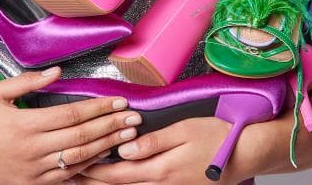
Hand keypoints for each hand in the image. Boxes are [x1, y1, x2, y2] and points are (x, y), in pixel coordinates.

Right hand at [0, 67, 142, 184]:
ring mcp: (34, 170)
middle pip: (81, 136)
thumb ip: (27, 81)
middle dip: (111, 126)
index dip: (98, 108)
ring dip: (107, 146)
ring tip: (127, 136)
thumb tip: (57, 72)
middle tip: (134, 118)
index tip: (118, 101)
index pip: (71, 115)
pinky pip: (67, 176)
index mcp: (25, 124)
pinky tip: (105, 156)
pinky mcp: (33, 184)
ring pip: (79, 158)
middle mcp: (32, 149)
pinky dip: (88, 166)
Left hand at [75, 117, 254, 183]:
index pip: (117, 174)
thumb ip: (152, 142)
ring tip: (84, 180)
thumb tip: (123, 150)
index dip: (93, 171)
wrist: (244, 155)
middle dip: (92, 182)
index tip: (73, 165)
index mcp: (161, 170)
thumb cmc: (215, 137)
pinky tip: (116, 182)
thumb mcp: (183, 131)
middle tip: (68, 175)